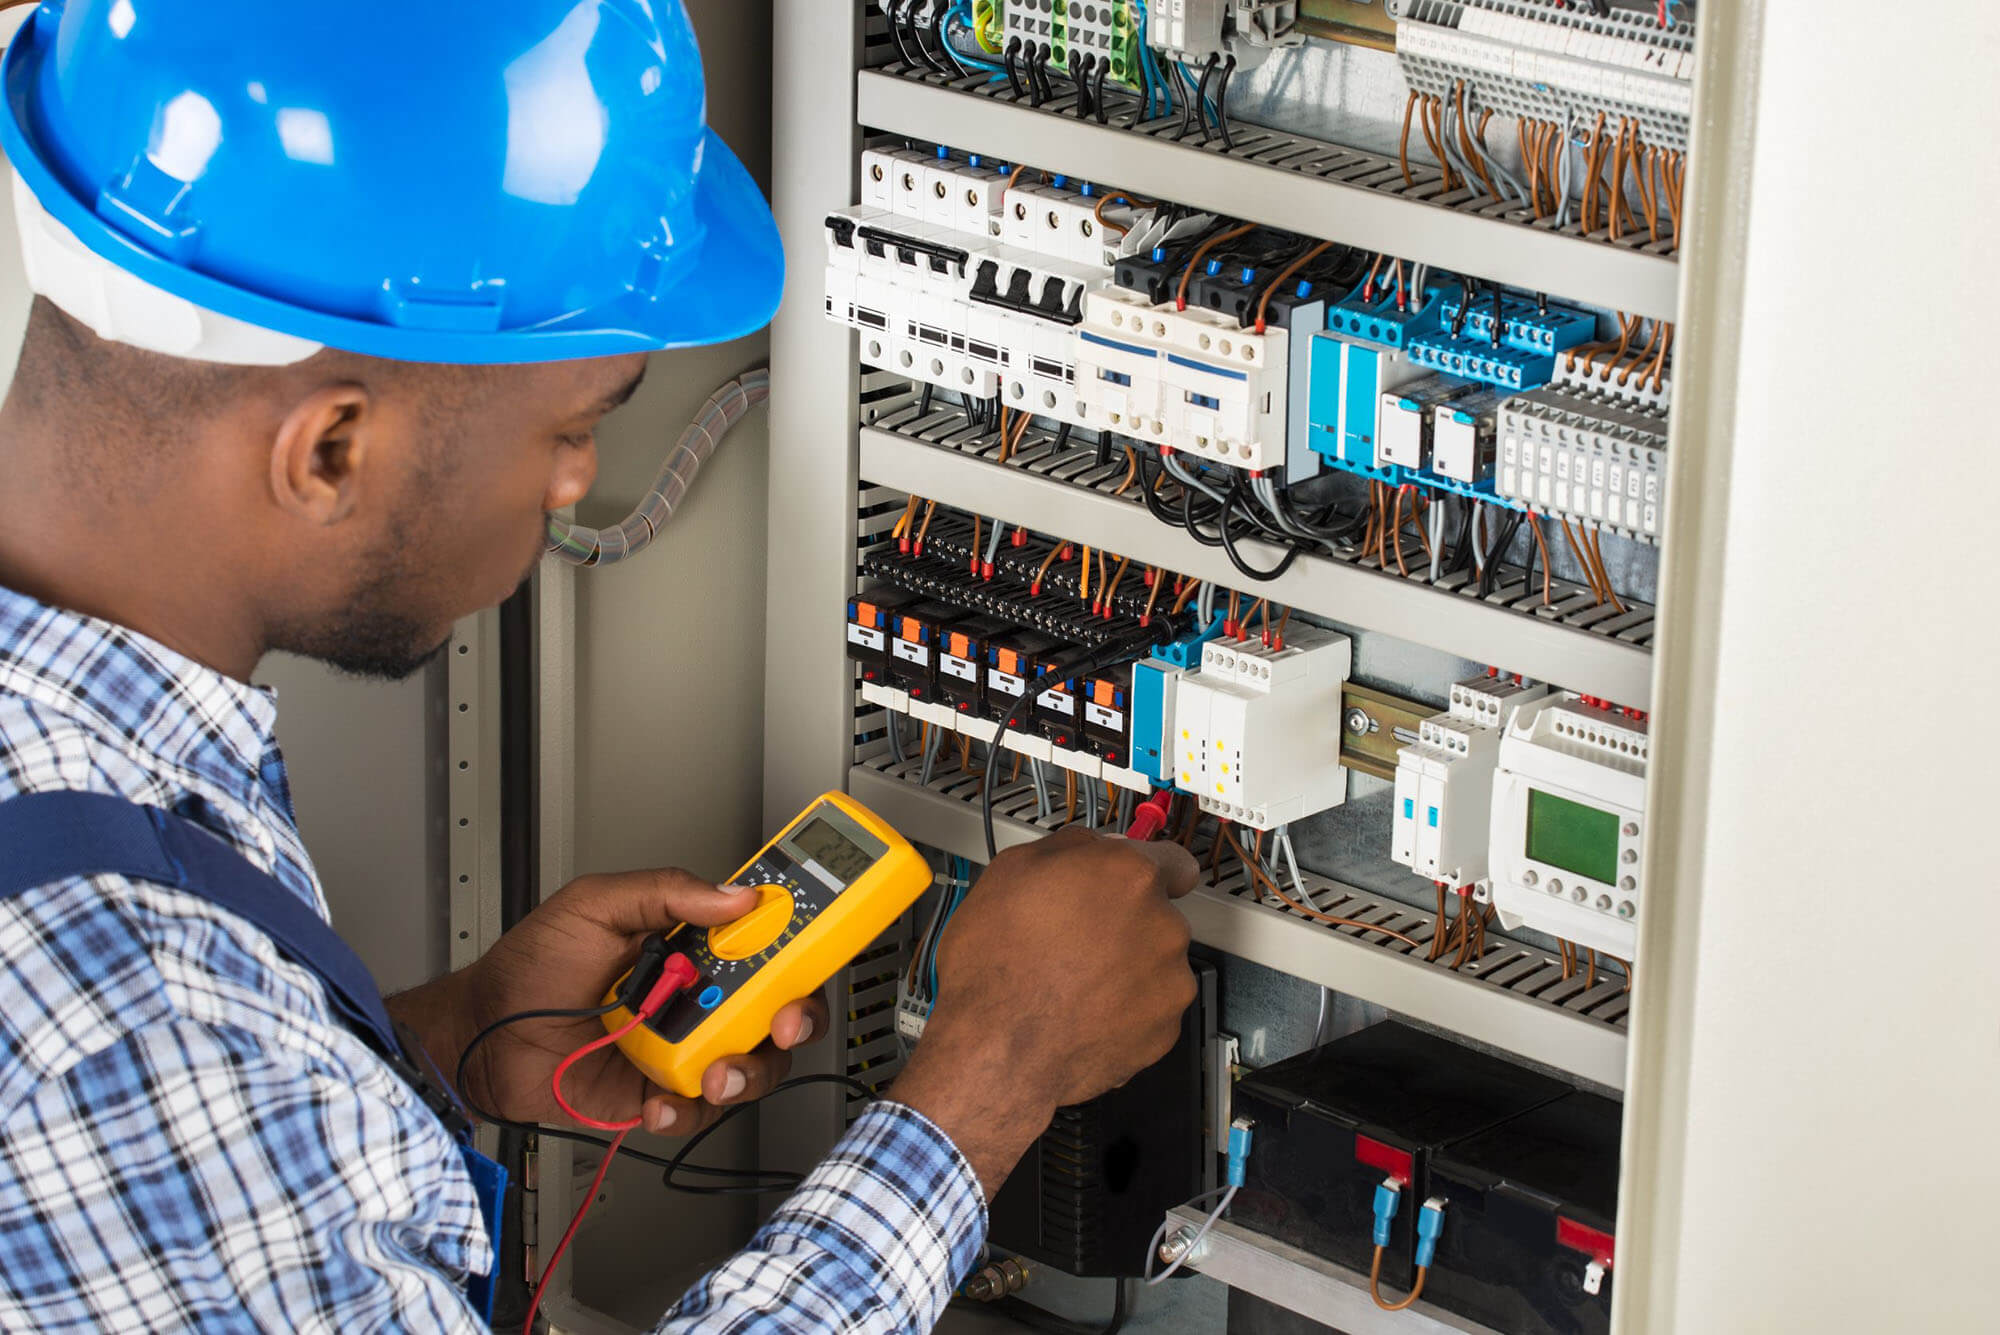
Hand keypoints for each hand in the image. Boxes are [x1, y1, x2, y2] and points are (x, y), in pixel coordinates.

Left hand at [449, 869, 829, 1136]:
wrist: (483, 1038)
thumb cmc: (530, 969)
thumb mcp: (593, 906)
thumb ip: (664, 892)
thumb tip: (732, 894)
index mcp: (692, 948)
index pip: (765, 941)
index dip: (799, 943)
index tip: (812, 944)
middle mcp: (698, 999)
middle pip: (780, 1008)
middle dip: (797, 1015)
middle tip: (783, 1018)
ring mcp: (684, 1049)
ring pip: (754, 1064)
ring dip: (749, 1069)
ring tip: (716, 1071)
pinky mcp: (662, 1096)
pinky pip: (702, 1112)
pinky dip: (690, 1109)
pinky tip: (661, 1099)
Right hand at [891, 827, 1198, 1193]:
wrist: (998, 1052)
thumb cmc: (996, 966)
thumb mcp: (1010, 873)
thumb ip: (1067, 849)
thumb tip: (1088, 848)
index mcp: (1129, 876)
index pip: (1174, 861)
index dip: (1146, 872)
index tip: (1132, 885)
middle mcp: (1162, 925)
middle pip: (1157, 915)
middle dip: (1124, 924)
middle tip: (1075, 940)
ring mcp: (1169, 982)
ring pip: (1153, 964)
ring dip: (1125, 969)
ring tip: (1071, 984)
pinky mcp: (1164, 1030)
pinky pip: (1149, 1010)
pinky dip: (1124, 1011)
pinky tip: (1081, 1013)